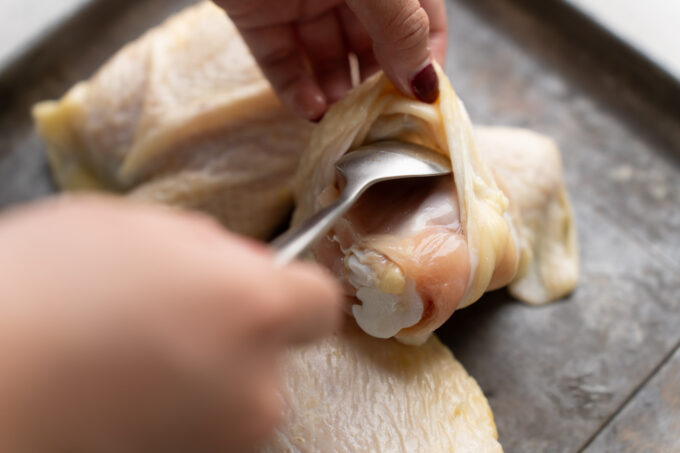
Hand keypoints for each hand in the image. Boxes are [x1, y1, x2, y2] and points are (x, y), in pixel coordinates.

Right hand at [0, 196, 341, 451]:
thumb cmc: (37, 294)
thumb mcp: (129, 228)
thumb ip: (206, 245)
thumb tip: (237, 262)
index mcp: (252, 309)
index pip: (320, 301)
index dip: (290, 291)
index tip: (260, 289)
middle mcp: (256, 387)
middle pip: (274, 351)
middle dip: (237, 332)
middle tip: (169, 316)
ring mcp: (223, 441)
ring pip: (238, 392)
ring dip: (205, 372)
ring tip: (131, 356)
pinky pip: (203, 426)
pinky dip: (178, 409)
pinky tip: (120, 389)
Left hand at [216, 0, 446, 118]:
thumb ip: (401, 25)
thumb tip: (426, 84)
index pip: (421, 18)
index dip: (425, 58)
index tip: (422, 102)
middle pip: (373, 45)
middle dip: (377, 85)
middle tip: (379, 124)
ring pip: (326, 58)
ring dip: (337, 94)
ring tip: (342, 122)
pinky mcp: (256, 15)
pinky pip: (280, 59)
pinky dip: (294, 88)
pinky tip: (310, 111)